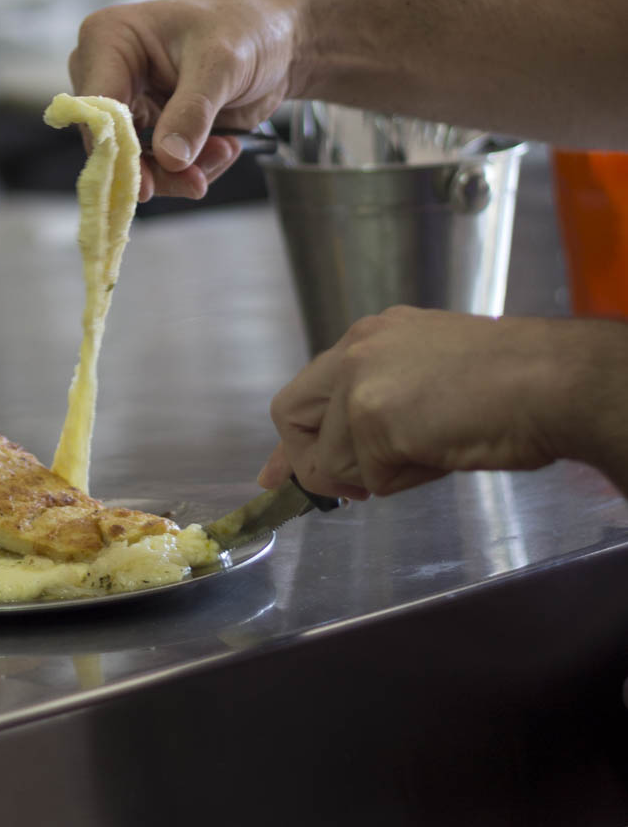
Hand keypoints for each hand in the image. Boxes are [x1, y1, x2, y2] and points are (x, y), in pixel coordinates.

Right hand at [68, 0, 298, 201]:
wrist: (277, 39)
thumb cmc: (245, 27)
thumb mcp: (223, 63)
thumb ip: (194, 110)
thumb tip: (169, 157)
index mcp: (109, 38)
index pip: (94, 104)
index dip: (114, 146)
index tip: (146, 183)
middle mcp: (109, 73)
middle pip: (111, 142)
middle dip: (158, 167)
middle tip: (197, 180)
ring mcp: (130, 104)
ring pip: (136, 164)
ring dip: (182, 171)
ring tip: (226, 151)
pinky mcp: (153, 129)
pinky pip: (161, 167)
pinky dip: (193, 169)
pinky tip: (224, 147)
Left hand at [257, 307, 611, 501]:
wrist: (548, 381)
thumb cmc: (509, 385)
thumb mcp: (425, 380)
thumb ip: (376, 407)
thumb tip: (339, 461)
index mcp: (371, 336)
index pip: (306, 390)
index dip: (292, 440)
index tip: (278, 476)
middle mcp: (355, 349)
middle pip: (290, 416)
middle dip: (308, 464)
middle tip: (347, 491)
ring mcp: (358, 382)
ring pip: (332, 460)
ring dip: (377, 476)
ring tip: (432, 451)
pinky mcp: (371, 419)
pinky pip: (369, 480)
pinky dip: (403, 483)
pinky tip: (439, 455)